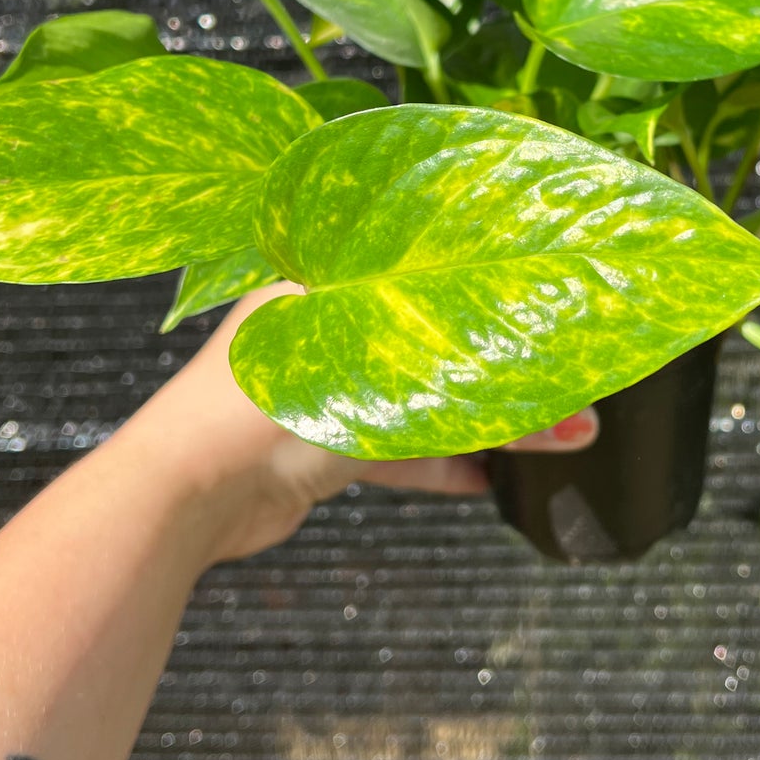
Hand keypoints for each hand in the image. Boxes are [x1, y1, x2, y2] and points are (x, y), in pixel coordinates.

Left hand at [120, 284, 598, 568]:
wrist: (181, 495)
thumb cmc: (258, 408)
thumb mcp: (366, 368)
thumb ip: (452, 360)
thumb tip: (531, 365)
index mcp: (326, 277)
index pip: (429, 264)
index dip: (495, 283)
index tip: (555, 299)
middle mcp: (325, 326)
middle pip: (438, 335)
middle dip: (510, 362)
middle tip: (577, 382)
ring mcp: (323, 391)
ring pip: (427, 397)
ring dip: (490, 418)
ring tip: (562, 434)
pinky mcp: (320, 452)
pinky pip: (398, 452)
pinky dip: (443, 463)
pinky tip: (493, 478)